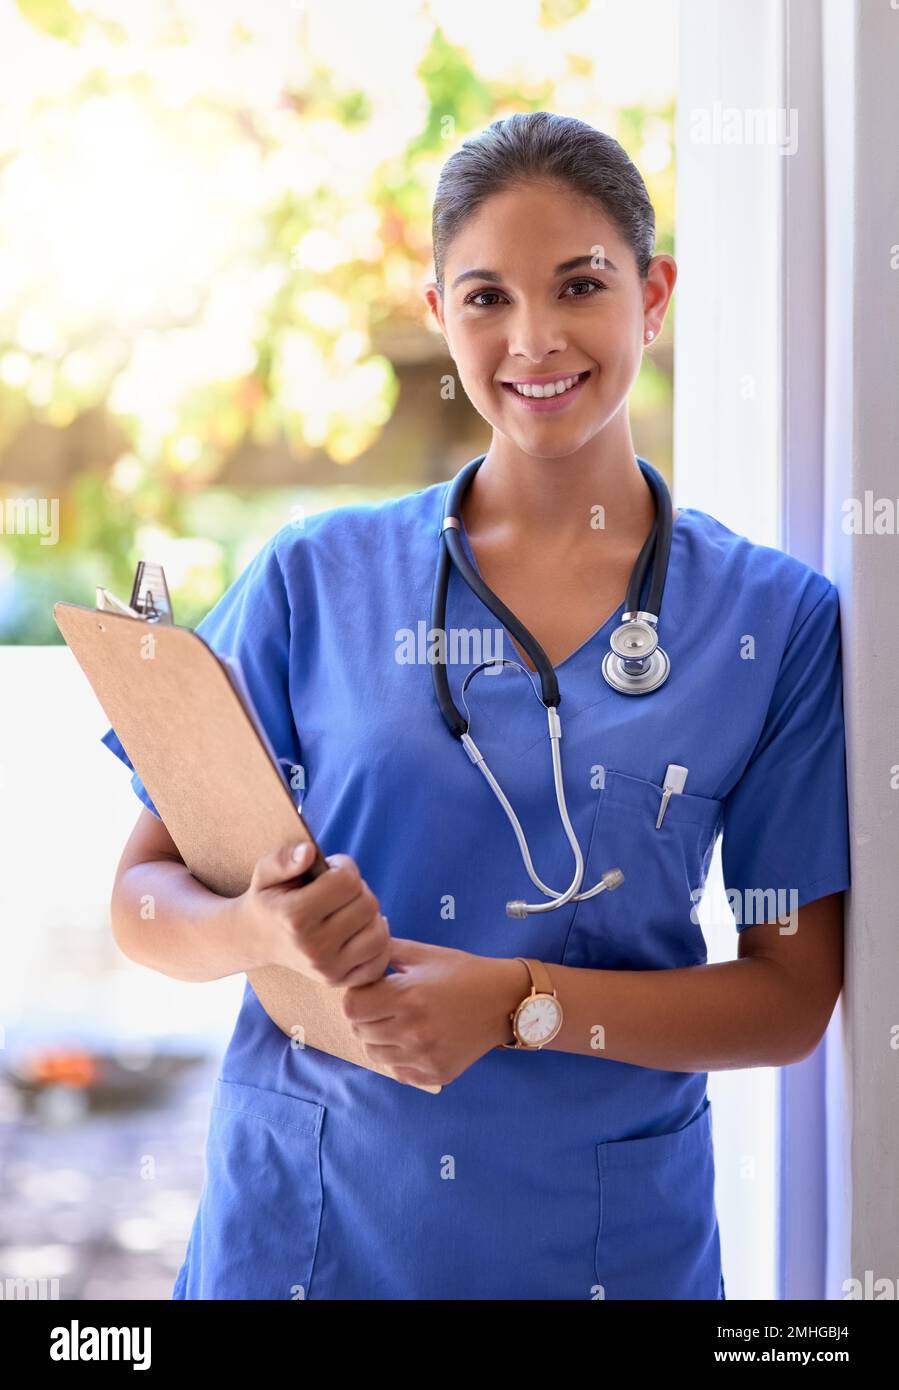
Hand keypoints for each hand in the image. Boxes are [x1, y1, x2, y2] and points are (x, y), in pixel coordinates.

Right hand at [238, 840, 391, 986]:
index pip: (347, 881)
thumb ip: (284, 858)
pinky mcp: (339, 981)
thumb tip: (309, 851)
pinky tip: (361, 930)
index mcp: (294, 917)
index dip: (343, 867)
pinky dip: (378, 943)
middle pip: (367, 905)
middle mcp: (313, 947)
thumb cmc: (269, 899)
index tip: (330, 870)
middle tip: (338, 891)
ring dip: (370, 916)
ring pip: (379, 933)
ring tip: (349, 910)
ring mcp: (327, 969)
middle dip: (358, 890)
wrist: (256, 939)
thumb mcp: (265, 872)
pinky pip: (379, 962)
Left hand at [340, 939, 530, 1086]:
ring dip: (379, 1038)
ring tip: (400, 1022)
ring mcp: (424, 1057)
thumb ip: (387, 951)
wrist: (505, 1001)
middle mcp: (414, 1032)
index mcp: (408, 997)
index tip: (373, 989)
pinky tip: (414, 1040)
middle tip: (387, 1004)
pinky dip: (397, 1057)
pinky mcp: (435, 1075)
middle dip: (367, 1015)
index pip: (352, 1007)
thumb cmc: (464, 973)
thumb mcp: (426, 955)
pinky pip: (396, 1071)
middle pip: (360, 1031)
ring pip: (374, 1054)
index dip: (357, 995)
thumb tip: (359, 948)